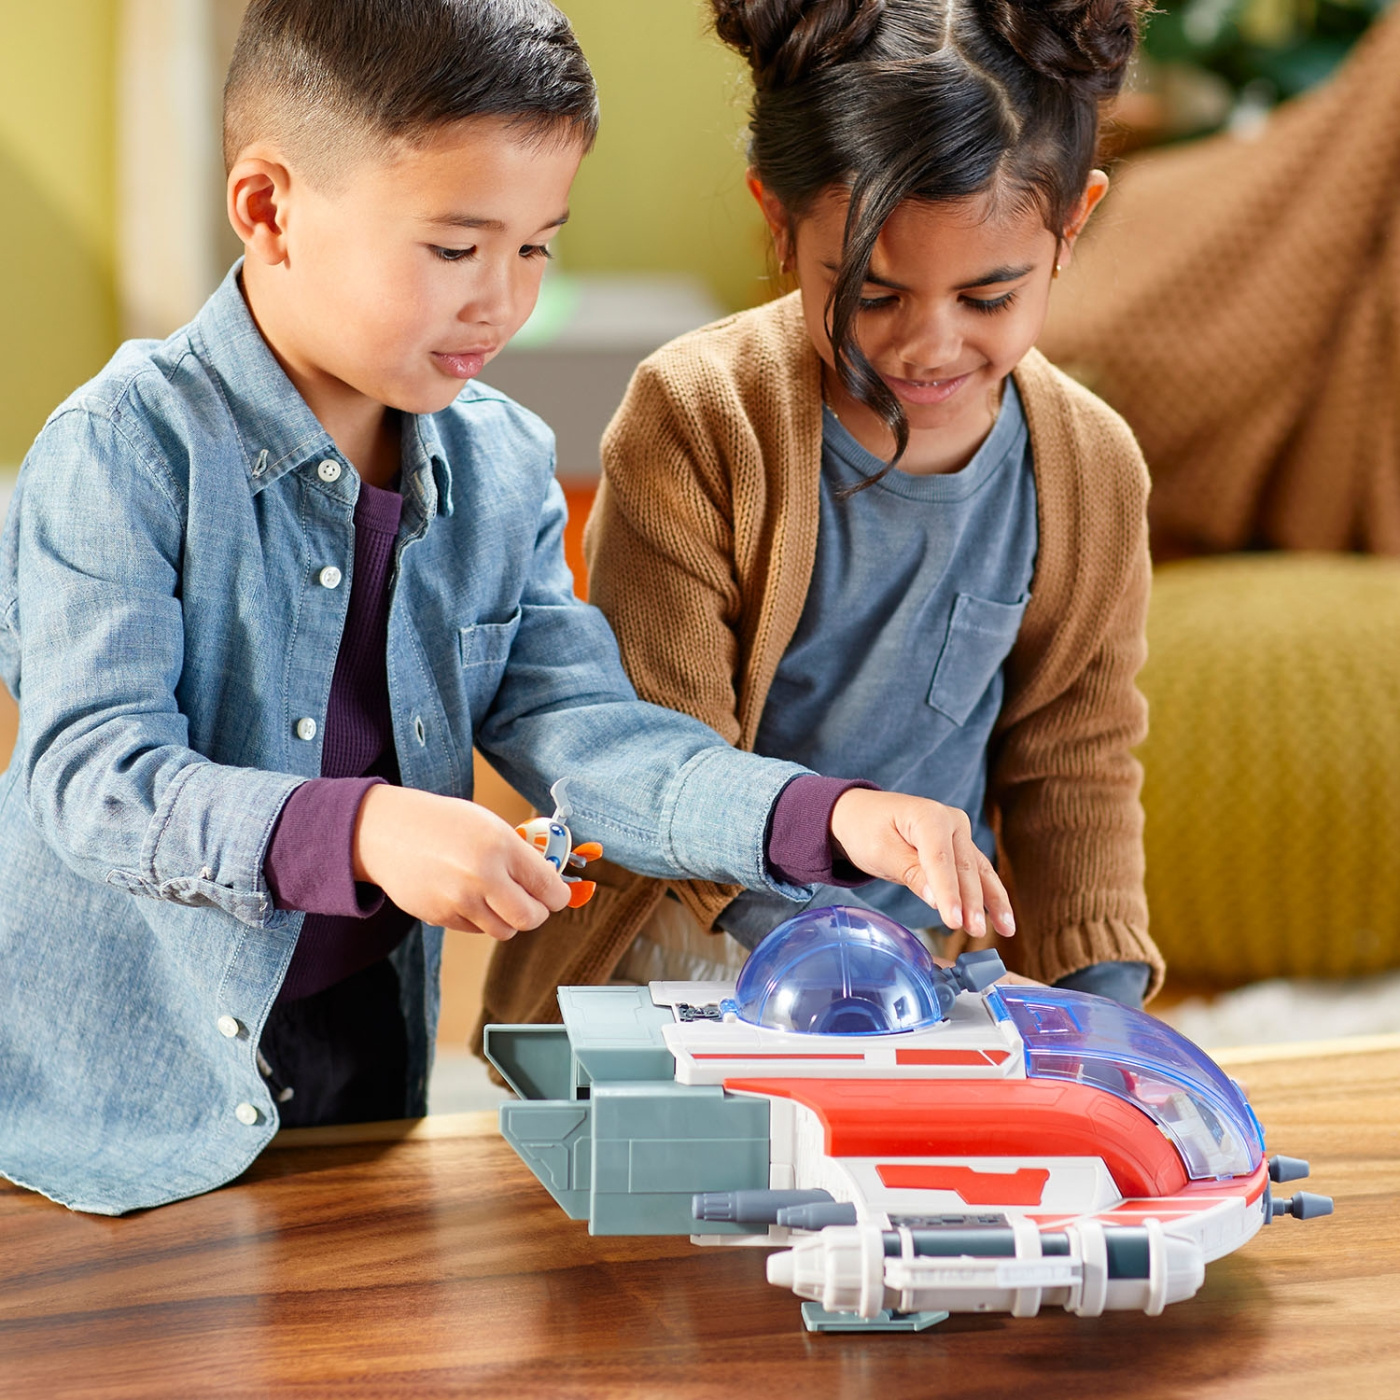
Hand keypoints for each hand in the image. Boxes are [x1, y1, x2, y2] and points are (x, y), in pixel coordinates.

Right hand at [352, 786, 571, 939]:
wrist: (388, 832)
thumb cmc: (441, 824)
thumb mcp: (489, 825)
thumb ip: (519, 854)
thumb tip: (549, 882)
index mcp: (501, 846)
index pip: (548, 887)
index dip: (559, 895)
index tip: (558, 895)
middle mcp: (482, 876)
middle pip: (531, 918)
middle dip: (537, 913)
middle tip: (533, 902)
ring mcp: (460, 900)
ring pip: (504, 930)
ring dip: (508, 918)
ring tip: (497, 897)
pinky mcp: (441, 917)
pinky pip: (476, 929)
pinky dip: (480, 919)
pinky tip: (468, 896)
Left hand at [829, 789, 1014, 938]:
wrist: (860, 814)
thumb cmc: (866, 829)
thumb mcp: (880, 851)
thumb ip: (910, 872)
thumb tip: (936, 899)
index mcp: (929, 815)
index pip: (941, 860)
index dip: (948, 893)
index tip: (954, 921)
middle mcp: (952, 821)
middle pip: (964, 867)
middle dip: (972, 902)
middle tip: (975, 931)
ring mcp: (959, 834)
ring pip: (980, 871)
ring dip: (993, 901)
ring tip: (1006, 929)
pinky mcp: (960, 848)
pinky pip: (978, 873)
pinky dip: (990, 896)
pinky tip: (1001, 918)